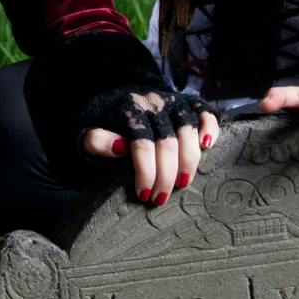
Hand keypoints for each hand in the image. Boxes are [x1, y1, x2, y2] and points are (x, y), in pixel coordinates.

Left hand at [79, 89, 220, 206]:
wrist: (115, 101)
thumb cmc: (103, 126)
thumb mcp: (88, 134)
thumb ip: (97, 140)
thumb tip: (120, 147)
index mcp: (128, 109)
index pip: (141, 143)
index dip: (145, 171)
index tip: (143, 194)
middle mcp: (153, 102)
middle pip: (167, 142)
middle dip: (166, 175)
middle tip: (161, 198)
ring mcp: (172, 101)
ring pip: (188, 130)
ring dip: (189, 161)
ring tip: (182, 184)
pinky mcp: (187, 102)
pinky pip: (204, 111)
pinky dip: (210, 127)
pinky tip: (207, 145)